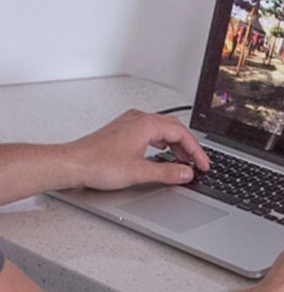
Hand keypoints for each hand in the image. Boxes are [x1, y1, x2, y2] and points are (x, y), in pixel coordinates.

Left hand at [66, 109, 209, 190]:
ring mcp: (129, 123)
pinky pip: (150, 132)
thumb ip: (168, 172)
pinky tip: (161, 154)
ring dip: (175, 144)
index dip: (196, 151)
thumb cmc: (97, 164)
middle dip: (189, 146)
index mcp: (146, 124)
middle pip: (174, 128)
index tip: (203, 165)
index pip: (182, 134)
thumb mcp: (140, 172)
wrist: (71, 164)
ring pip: (162, 129)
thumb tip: (186, 173)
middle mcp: (138, 119)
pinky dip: (162, 143)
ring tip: (182, 161)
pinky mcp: (122, 131)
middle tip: (197, 163)